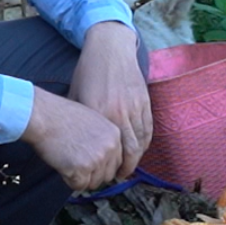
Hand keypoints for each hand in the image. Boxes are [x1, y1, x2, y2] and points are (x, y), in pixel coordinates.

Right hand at [24, 87, 124, 190]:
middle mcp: (110, 147)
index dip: (103, 166)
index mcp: (114, 134)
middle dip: (92, 174)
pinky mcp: (83, 169)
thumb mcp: (92, 121)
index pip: (118, 162)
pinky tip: (62, 164)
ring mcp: (97, 158)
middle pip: (108, 175)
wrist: (43, 116)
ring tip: (68, 161)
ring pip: (94, 183)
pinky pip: (79, 186)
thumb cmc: (60, 116)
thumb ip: (103, 139)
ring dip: (80, 178)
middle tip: (76, 164)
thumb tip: (104, 159)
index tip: (92, 166)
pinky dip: (69, 180)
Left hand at [72, 22, 151, 176]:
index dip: (110, 164)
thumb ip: (80, 120)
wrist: (109, 49)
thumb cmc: (88, 72)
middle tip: (121, 175)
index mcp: (99, 114)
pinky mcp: (145, 101)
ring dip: (137, 156)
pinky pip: (148, 127)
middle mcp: (119, 114)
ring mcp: (134, 107)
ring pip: (141, 141)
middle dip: (127, 167)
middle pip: (129, 150)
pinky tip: (140, 147)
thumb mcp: (76, 96)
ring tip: (130, 165)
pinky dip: (145, 141)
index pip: (109, 148)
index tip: (106, 174)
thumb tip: (76, 142)